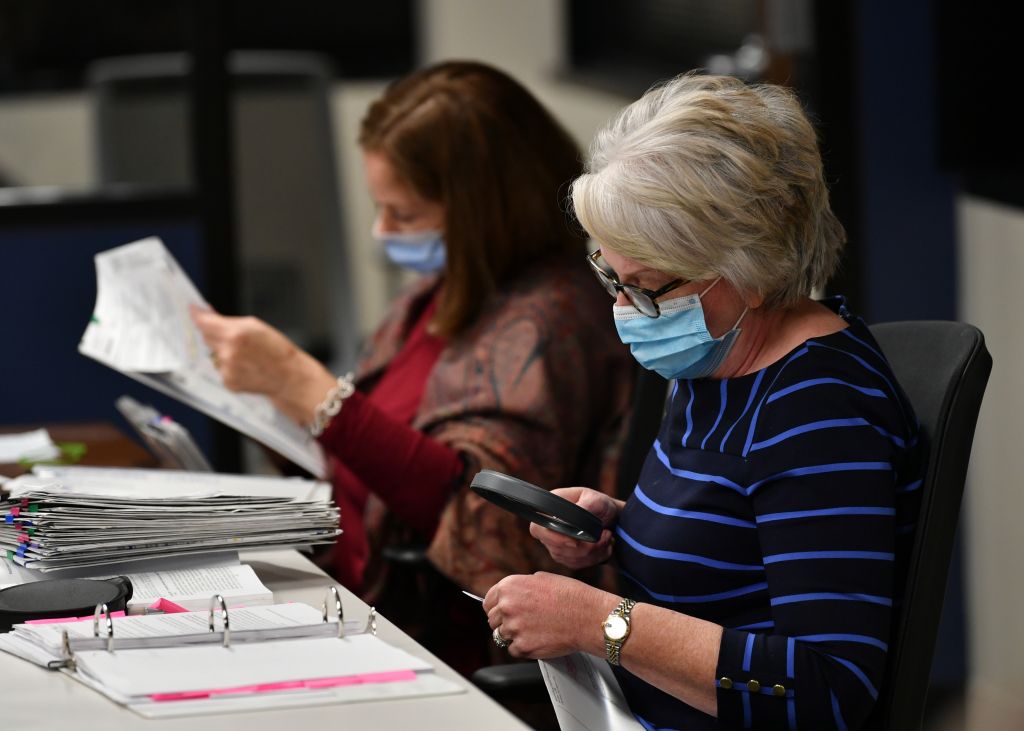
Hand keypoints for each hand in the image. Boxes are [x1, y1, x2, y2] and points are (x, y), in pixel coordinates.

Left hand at [190, 306, 334, 423]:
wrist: (289, 377)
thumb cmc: (278, 350)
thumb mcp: (257, 327)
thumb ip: (230, 321)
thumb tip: (210, 314)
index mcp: (235, 334)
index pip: (205, 322)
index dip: (197, 315)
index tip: (192, 310)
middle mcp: (228, 352)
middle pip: (206, 337)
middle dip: (214, 332)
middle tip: (231, 335)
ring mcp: (227, 369)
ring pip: (214, 353)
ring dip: (223, 351)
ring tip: (246, 355)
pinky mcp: (228, 382)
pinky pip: (220, 368)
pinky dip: (229, 365)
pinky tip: (246, 366)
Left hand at [483, 572, 612, 658]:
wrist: (587, 616)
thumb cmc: (570, 596)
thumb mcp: (542, 579)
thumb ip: (521, 587)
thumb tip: (512, 595)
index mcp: (509, 587)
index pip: (488, 601)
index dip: (496, 607)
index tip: (501, 613)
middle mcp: (507, 606)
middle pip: (492, 620)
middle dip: (504, 622)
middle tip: (522, 623)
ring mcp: (513, 628)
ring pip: (502, 636)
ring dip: (514, 635)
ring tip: (534, 630)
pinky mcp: (522, 647)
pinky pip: (513, 650)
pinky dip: (523, 648)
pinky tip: (538, 639)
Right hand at [528, 487, 620, 569]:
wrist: (611, 519)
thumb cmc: (600, 505)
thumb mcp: (596, 499)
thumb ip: (586, 505)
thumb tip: (576, 512)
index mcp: (550, 511)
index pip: (537, 529)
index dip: (553, 538)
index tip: (575, 541)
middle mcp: (549, 530)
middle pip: (557, 548)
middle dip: (586, 546)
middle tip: (605, 534)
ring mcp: (556, 546)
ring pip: (570, 559)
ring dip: (594, 552)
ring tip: (608, 538)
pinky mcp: (567, 558)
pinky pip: (578, 565)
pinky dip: (595, 558)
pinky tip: (604, 547)